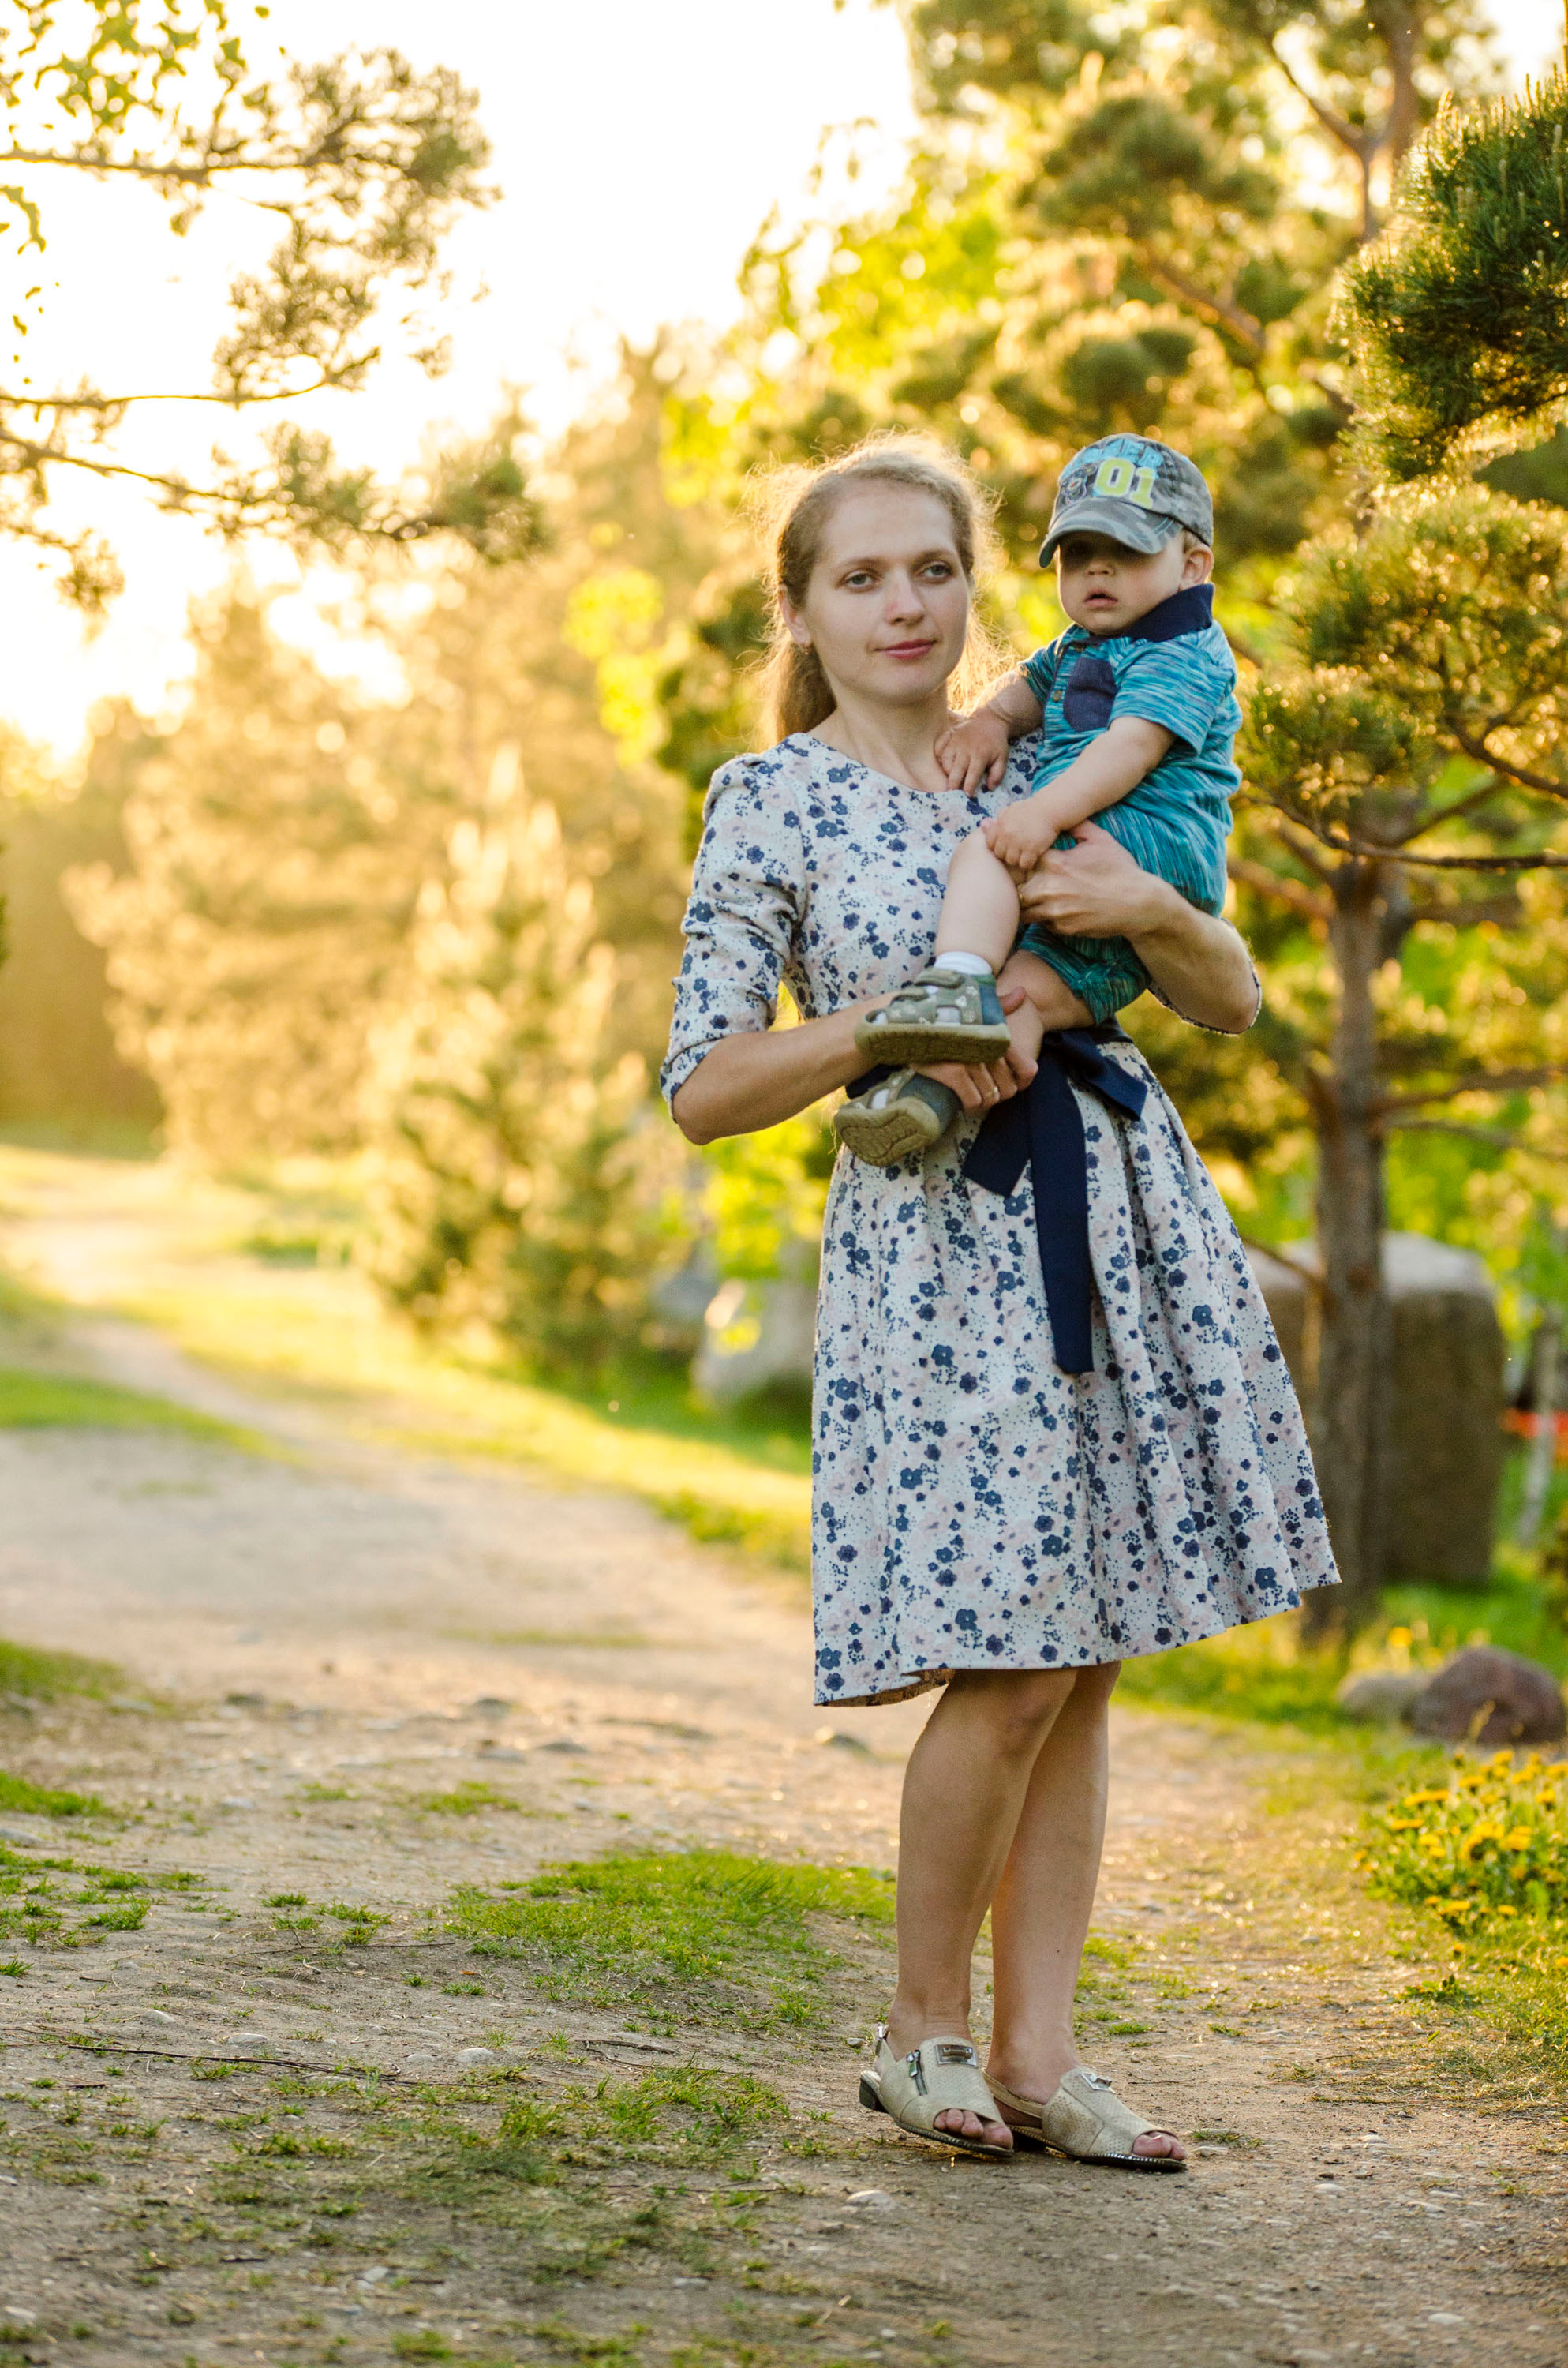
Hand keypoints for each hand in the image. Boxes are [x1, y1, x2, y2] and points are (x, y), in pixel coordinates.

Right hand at [916, 986, 1037, 1110]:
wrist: (911, 1022)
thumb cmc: (948, 1016)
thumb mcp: (976, 1006)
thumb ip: (1001, 1005)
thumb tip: (1021, 992)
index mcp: (999, 1034)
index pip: (1028, 1070)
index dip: (1022, 1083)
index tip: (1010, 1085)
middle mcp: (989, 1047)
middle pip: (1009, 1089)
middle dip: (997, 1095)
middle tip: (984, 1091)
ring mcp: (972, 1060)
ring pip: (991, 1097)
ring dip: (982, 1102)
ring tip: (972, 1096)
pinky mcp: (954, 1072)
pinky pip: (973, 1100)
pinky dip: (969, 1105)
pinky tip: (962, 1101)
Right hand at [935, 707, 1010, 797]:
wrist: (989, 721)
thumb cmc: (996, 743)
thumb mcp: (1002, 758)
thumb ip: (998, 774)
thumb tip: (990, 788)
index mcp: (980, 755)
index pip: (972, 774)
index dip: (969, 787)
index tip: (967, 795)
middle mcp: (965, 749)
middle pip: (956, 769)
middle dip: (953, 783)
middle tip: (952, 792)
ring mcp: (956, 741)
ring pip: (945, 759)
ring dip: (946, 770)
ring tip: (949, 777)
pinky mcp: (950, 735)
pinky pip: (939, 746)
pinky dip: (938, 754)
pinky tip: (941, 761)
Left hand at [982, 796, 1060, 880]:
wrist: (1049, 809)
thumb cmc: (1031, 808)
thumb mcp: (1012, 809)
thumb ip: (999, 818)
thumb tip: (984, 824)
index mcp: (1000, 824)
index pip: (989, 843)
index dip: (997, 845)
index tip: (1005, 844)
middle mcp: (1007, 834)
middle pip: (999, 854)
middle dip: (1007, 853)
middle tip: (1017, 850)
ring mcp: (1019, 842)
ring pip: (1011, 861)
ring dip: (1018, 859)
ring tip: (1024, 854)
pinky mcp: (1032, 849)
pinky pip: (1024, 864)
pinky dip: (1028, 863)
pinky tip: (1033, 857)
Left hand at [1015, 816, 1176, 939]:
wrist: (1137, 903)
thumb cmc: (1120, 869)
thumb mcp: (1101, 840)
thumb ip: (1078, 827)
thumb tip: (1065, 820)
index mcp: (1055, 863)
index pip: (1021, 861)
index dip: (1021, 861)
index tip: (1026, 862)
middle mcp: (1049, 888)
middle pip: (1016, 888)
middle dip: (1021, 885)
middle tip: (1031, 883)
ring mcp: (1054, 911)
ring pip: (1024, 910)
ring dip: (1030, 904)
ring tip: (1040, 898)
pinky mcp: (1062, 928)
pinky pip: (1042, 923)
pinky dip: (1045, 918)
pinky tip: (1056, 910)